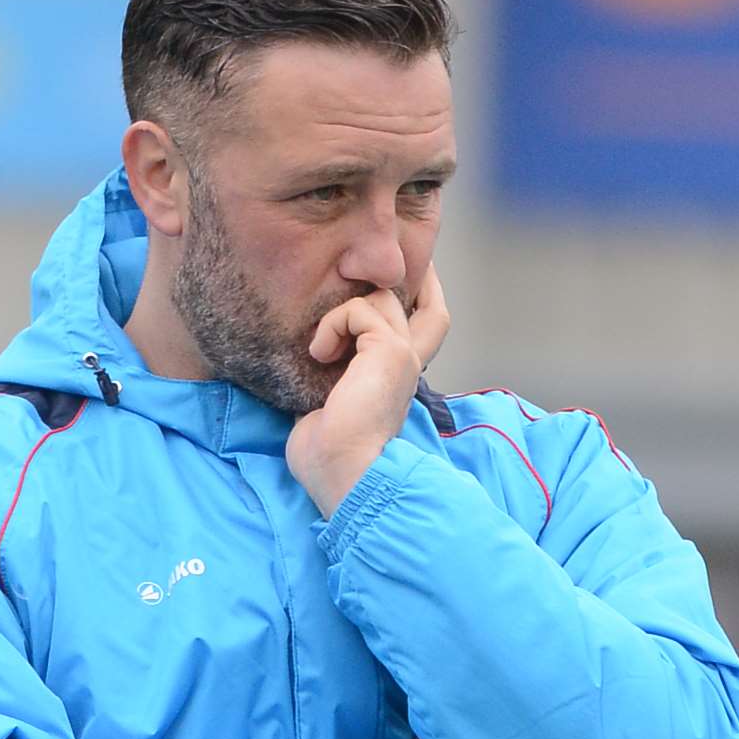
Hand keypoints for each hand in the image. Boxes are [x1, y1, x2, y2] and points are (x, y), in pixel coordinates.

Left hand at [286, 264, 448, 516]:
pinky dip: (333, 326)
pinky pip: (358, 310)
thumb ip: (328, 376)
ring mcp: (404, 355)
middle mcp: (409, 365)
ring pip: (383, 298)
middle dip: (414, 279)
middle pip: (431, 309)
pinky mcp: (392, 350)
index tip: (399, 283)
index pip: (424, 332)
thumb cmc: (328, 455)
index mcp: (396, 380)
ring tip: (321, 350)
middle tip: (373, 266)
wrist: (344, 473)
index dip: (420, 302)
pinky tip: (319, 354)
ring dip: (343, 313)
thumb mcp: (324, 404)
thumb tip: (307, 359)